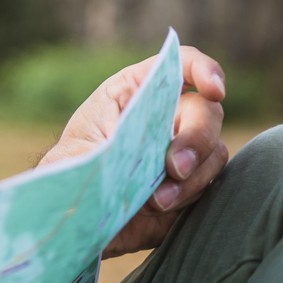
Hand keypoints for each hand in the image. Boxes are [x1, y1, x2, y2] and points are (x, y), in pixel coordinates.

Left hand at [39, 44, 229, 257]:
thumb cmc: (68, 177)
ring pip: (213, 151)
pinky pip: (209, 183)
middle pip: (207, 110)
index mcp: (133, 91)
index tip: (214, 90)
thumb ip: (107, 146)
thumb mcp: (75, 154)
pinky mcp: (190, 182)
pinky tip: (160, 207)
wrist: (72, 217)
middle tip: (174, 168)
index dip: (203, 70)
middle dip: (197, 138)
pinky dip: (190, 195)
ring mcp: (182, 148)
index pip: (180, 65)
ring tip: (156, 200)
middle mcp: (165, 115)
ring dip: (192, 176)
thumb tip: (133, 151)